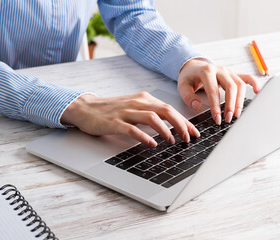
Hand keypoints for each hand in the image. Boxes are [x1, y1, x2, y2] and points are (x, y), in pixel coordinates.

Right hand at [61, 92, 199, 146]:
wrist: (85, 107)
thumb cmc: (112, 110)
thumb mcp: (135, 107)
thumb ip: (151, 113)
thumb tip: (171, 126)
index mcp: (144, 99)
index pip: (170, 109)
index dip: (184, 121)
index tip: (194, 132)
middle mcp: (138, 102)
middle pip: (166, 111)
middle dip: (181, 125)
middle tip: (189, 138)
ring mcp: (126, 112)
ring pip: (152, 117)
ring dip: (165, 130)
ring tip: (173, 141)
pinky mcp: (114, 122)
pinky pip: (132, 129)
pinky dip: (144, 136)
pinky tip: (151, 144)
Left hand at [178, 58, 259, 123]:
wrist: (193, 66)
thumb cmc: (189, 77)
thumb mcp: (182, 86)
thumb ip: (188, 96)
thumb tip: (197, 106)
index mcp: (206, 71)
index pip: (213, 90)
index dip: (216, 106)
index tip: (217, 118)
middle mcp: (219, 70)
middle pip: (230, 87)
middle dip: (230, 105)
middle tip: (228, 119)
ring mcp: (228, 71)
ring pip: (239, 84)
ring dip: (240, 101)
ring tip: (237, 114)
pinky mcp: (233, 74)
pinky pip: (246, 77)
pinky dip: (254, 83)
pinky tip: (257, 91)